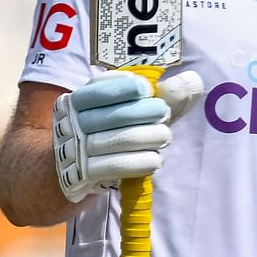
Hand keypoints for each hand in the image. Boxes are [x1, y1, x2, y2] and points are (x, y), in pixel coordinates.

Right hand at [53, 69, 203, 203]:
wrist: (64, 169)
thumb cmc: (104, 130)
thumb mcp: (116, 108)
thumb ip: (153, 96)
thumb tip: (192, 81)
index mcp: (76, 100)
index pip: (98, 90)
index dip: (123, 88)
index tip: (146, 89)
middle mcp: (72, 123)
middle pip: (113, 115)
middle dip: (144, 113)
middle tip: (165, 114)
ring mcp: (77, 150)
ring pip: (119, 141)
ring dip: (149, 138)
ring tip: (164, 137)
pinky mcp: (85, 175)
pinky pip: (117, 167)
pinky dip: (141, 162)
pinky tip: (156, 159)